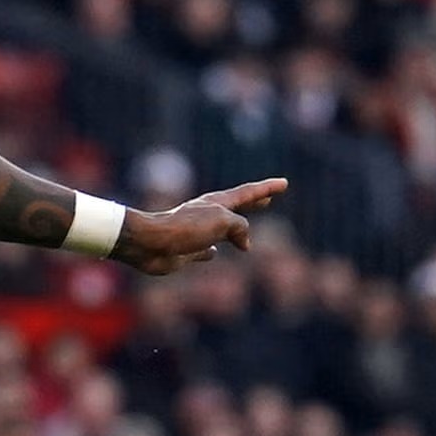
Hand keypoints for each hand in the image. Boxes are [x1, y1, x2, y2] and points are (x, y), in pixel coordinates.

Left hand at [111, 178, 287, 275]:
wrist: (151, 244)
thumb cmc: (186, 228)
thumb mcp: (222, 222)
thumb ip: (240, 227)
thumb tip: (244, 243)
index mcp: (217, 203)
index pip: (248, 193)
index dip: (267, 188)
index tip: (284, 183)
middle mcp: (208, 215)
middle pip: (237, 207)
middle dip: (253, 203)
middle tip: (268, 197)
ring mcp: (197, 232)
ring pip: (223, 231)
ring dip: (235, 231)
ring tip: (243, 235)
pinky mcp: (186, 250)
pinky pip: (205, 250)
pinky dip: (212, 251)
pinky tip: (213, 253)